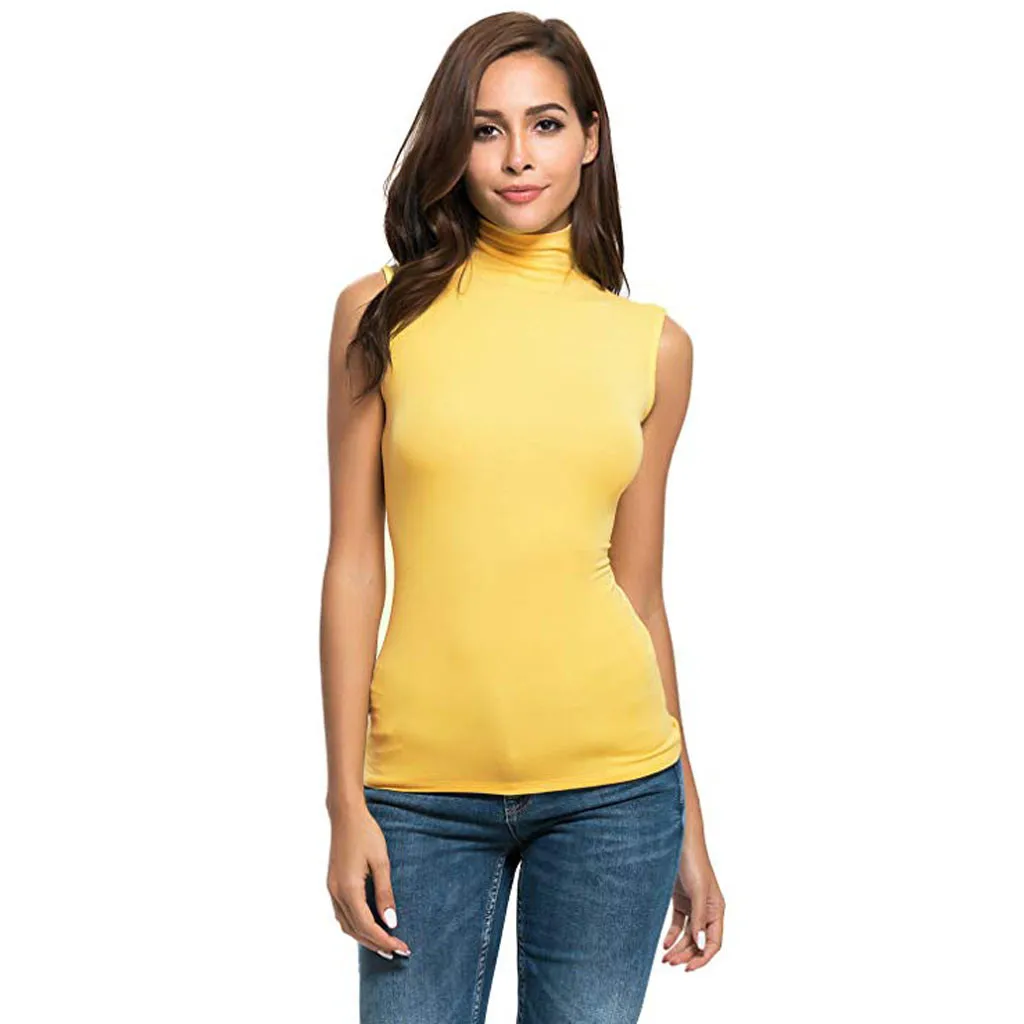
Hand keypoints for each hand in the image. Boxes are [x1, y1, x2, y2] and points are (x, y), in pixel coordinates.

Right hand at [326, 804, 411, 959]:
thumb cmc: (366, 834)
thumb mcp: (381, 862)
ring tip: (385, 945)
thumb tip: (391, 922)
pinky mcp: (333, 885)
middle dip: (377, 944)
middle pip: (356, 930)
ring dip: (365, 938)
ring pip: (347, 925)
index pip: (368, 926)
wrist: (346, 815)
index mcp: (348, 890)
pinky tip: (368, 926)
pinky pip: (342, 915)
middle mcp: (337, 894)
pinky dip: (356, 926)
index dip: (385, 940)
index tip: (402, 948)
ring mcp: (332, 890)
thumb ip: (385, 893)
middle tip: (398, 952)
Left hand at [661, 833, 724, 970]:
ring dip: (678, 947)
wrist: (679, 841)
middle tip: (670, 963)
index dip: (703, 958)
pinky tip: (664, 943)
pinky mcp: (681, 899)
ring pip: (688, 934)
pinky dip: (672, 935)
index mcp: (716, 910)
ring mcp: (693, 905)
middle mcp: (706, 910)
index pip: (713, 942)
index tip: (688, 968)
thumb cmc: (693, 861)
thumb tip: (699, 943)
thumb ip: (698, 917)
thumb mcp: (697, 890)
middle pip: (699, 941)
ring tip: (665, 958)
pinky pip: (679, 923)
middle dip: (686, 954)